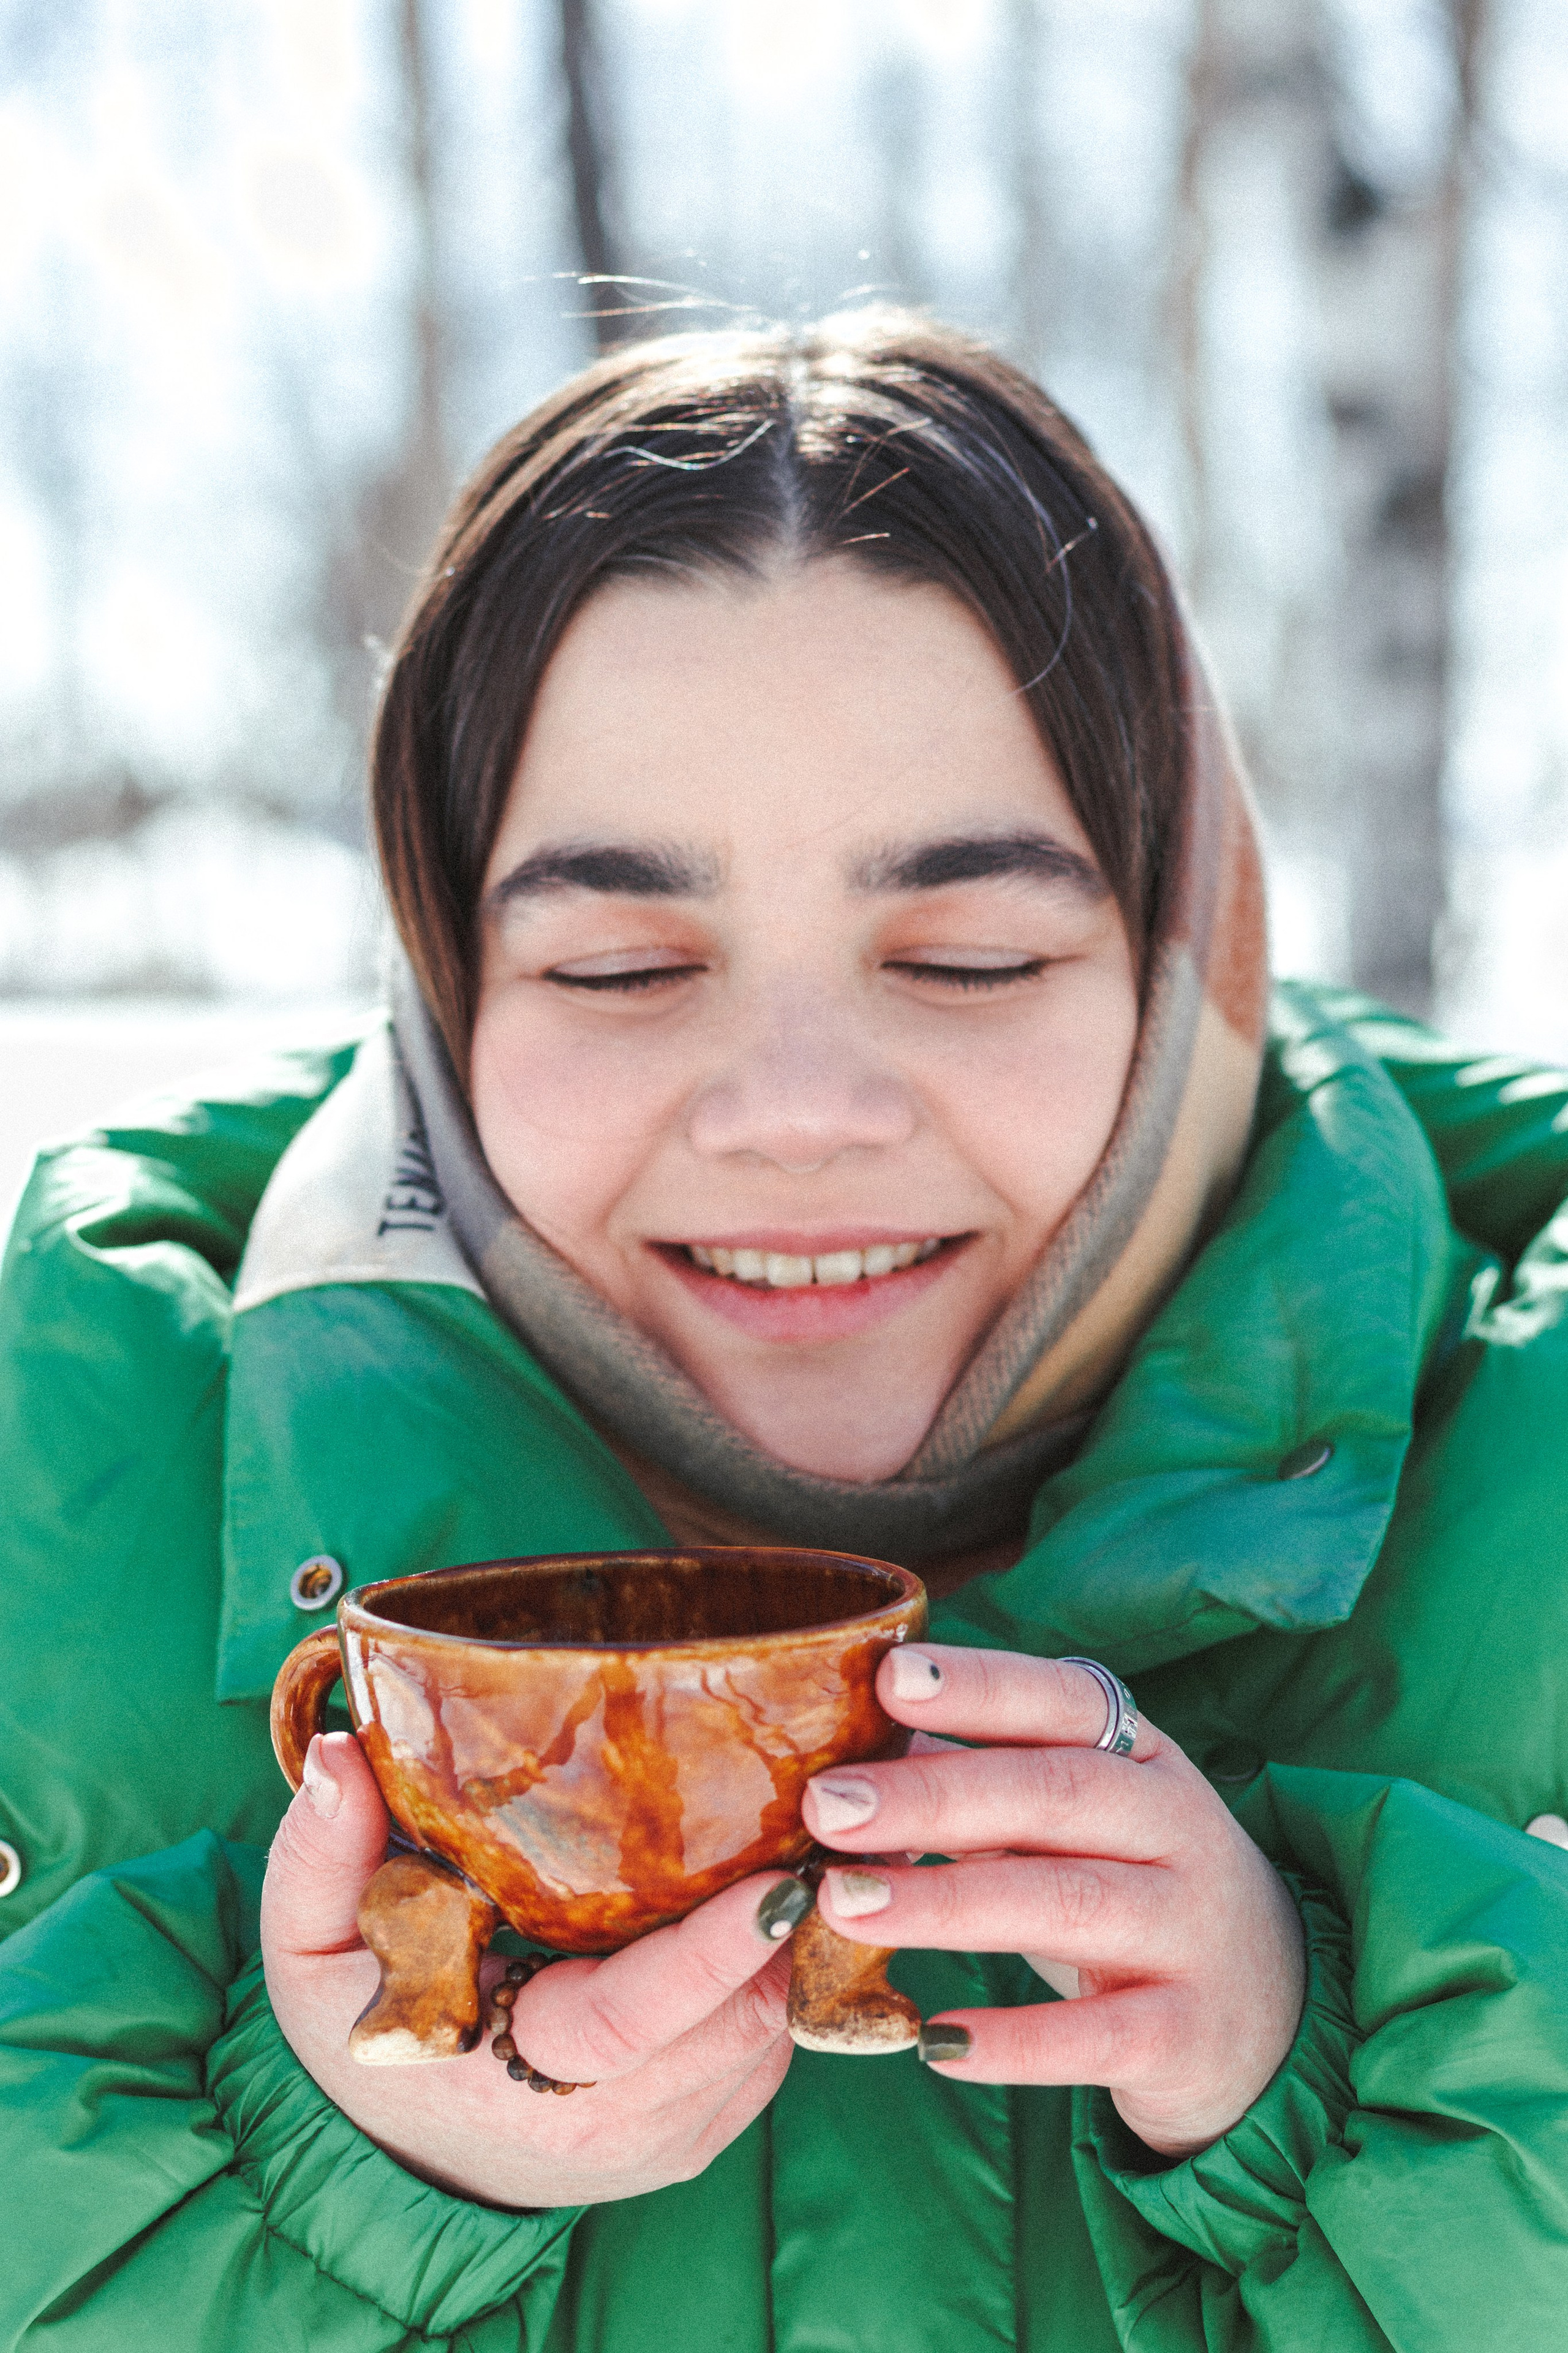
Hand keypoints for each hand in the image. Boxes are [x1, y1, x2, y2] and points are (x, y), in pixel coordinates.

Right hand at [262, 1732, 800, 2207]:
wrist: (402, 2151)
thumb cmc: (359, 2030)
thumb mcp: (310, 1946)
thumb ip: (320, 1852)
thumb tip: (341, 1752)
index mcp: (510, 2078)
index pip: (630, 2021)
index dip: (710, 1955)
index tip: (775, 1882)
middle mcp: (603, 2129)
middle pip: (732, 2027)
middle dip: (781, 1932)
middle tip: (814, 1827)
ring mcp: (663, 2140)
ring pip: (768, 2038)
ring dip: (791, 1951)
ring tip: (802, 1847)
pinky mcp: (700, 2132)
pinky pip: (771, 2054)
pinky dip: (780, 1980)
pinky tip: (769, 1908)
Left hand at [801, 1647, 1304, 2158]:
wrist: (1271, 2011)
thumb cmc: (1130, 1885)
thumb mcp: (1075, 1820)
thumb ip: (982, 1780)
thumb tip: (853, 1747)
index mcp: (1143, 1757)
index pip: (1063, 1700)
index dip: (981, 1686)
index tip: (890, 1677)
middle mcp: (1177, 1828)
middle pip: (1054, 1795)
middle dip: (934, 1796)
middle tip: (828, 1806)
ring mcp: (1189, 1931)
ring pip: (1067, 1902)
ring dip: (948, 1903)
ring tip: (844, 1906)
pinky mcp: (1188, 2033)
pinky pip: (1097, 2036)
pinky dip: (1017, 2040)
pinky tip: (934, 2041)